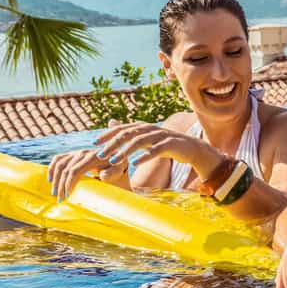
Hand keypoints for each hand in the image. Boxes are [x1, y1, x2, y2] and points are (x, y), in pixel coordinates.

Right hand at [48, 148, 116, 199]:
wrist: (115, 159)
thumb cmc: (117, 167)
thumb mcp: (118, 170)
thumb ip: (112, 173)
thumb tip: (102, 175)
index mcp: (93, 157)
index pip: (75, 170)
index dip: (69, 183)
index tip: (67, 196)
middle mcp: (82, 153)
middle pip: (65, 169)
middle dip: (61, 185)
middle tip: (60, 199)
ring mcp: (76, 153)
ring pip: (59, 164)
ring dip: (55, 179)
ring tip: (54, 193)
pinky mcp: (72, 154)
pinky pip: (58, 159)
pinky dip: (52, 168)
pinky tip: (49, 179)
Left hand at [94, 121, 222, 178]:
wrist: (192, 148)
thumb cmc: (166, 145)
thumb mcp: (146, 139)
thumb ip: (130, 133)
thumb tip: (112, 124)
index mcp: (143, 127)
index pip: (122, 128)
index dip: (108, 134)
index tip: (95, 143)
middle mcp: (150, 128)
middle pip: (128, 133)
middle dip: (112, 144)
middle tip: (100, 154)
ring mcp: (160, 135)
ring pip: (139, 141)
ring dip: (124, 151)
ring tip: (113, 161)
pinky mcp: (170, 144)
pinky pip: (155, 150)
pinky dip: (144, 156)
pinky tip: (134, 164)